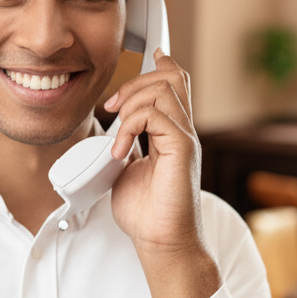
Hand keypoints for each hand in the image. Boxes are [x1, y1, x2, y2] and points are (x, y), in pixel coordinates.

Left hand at [105, 49, 220, 297]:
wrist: (161, 243)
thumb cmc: (146, 214)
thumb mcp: (126, 169)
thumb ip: (125, 145)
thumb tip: (111, 132)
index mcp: (173, 134)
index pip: (176, 85)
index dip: (162, 65)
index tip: (149, 54)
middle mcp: (183, 132)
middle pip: (172, 78)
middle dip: (136, 82)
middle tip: (112, 107)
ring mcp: (185, 140)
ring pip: (165, 89)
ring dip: (132, 103)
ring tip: (116, 129)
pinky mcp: (182, 151)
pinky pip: (156, 116)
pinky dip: (131, 126)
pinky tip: (120, 149)